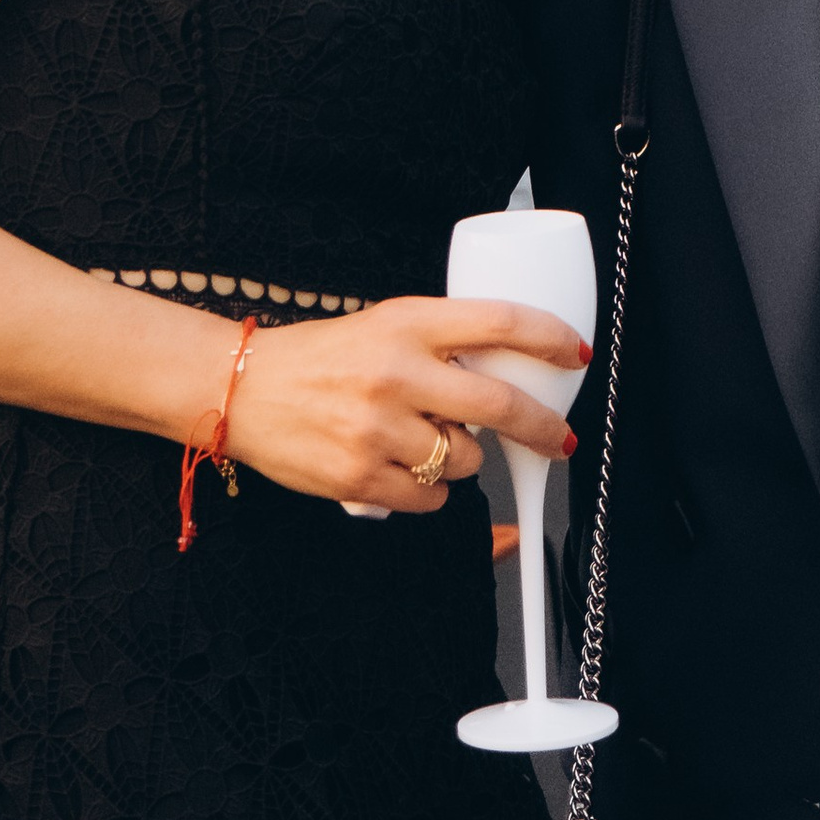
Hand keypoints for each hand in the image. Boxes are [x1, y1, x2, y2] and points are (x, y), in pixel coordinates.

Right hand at [222, 295, 586, 513]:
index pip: (500, 321)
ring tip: (426, 439)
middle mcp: (397, 372)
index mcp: (408, 322)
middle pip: (499, 403)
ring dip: (462, 456)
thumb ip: (441, 342)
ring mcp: (378, 428)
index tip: (575, 353)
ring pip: (465, 458)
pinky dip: (429, 489)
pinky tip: (404, 467)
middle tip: (560, 439)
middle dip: (541, 427)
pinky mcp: (359, 477)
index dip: (549, 337)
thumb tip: (506, 369)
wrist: (244, 389)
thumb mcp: (386, 323)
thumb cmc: (322, 356)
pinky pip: (429, 497)